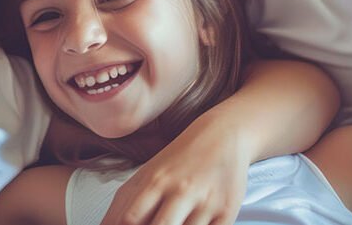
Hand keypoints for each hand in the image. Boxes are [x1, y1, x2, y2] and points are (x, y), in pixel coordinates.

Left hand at [100, 113, 248, 224]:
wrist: (222, 135)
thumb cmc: (176, 161)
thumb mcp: (147, 175)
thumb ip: (123, 206)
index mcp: (154, 181)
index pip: (130, 218)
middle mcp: (180, 191)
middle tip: (154, 224)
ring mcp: (205, 202)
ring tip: (172, 223)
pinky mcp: (227, 211)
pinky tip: (192, 224)